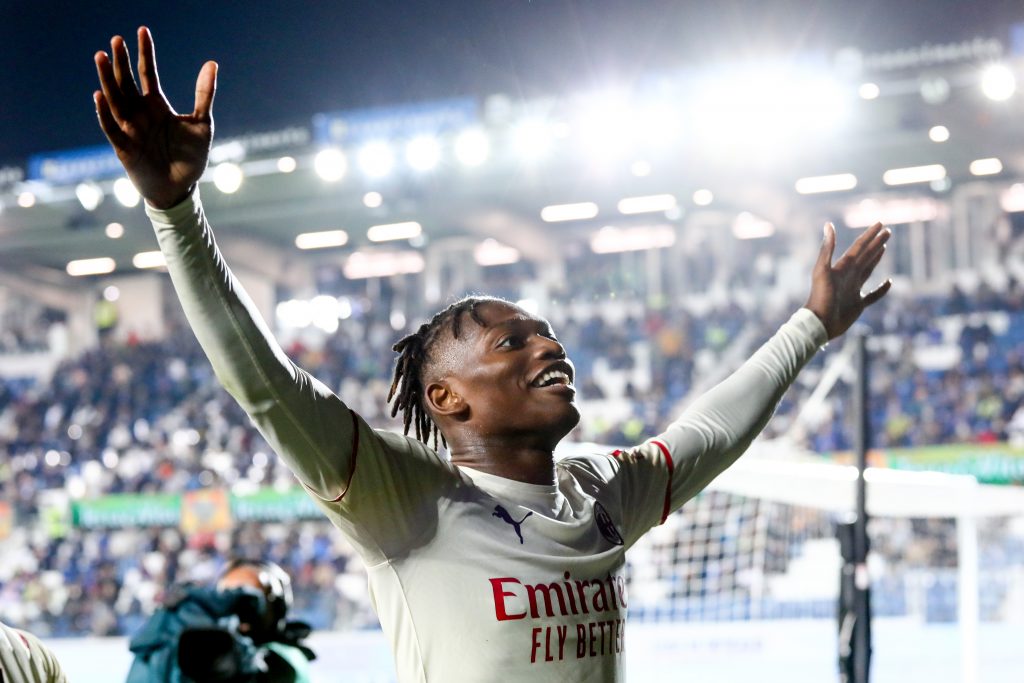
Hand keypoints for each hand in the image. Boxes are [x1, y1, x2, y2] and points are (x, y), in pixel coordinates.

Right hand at [94, 27, 216, 208]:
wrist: (181, 189)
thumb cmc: (190, 158)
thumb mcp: (201, 123)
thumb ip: (204, 94)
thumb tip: (211, 62)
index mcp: (156, 106)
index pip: (148, 73)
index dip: (145, 53)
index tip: (141, 30)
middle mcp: (139, 113)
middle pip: (127, 82)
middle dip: (121, 62)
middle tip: (116, 40)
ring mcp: (130, 129)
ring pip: (115, 99)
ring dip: (107, 80)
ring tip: (101, 57)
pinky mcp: (124, 147)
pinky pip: (111, 128)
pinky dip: (105, 113)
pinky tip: (100, 96)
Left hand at [804, 222, 891, 339]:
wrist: (819, 323)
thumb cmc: (819, 297)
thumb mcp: (822, 270)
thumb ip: (827, 249)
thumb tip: (829, 224)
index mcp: (842, 267)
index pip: (859, 247)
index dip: (869, 235)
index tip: (880, 224)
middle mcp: (849, 276)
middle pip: (866, 255)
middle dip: (876, 243)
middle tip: (888, 231)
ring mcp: (854, 289)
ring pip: (868, 270)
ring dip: (876, 258)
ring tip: (883, 247)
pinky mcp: (858, 304)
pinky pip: (874, 295)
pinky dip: (882, 289)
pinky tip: (889, 282)